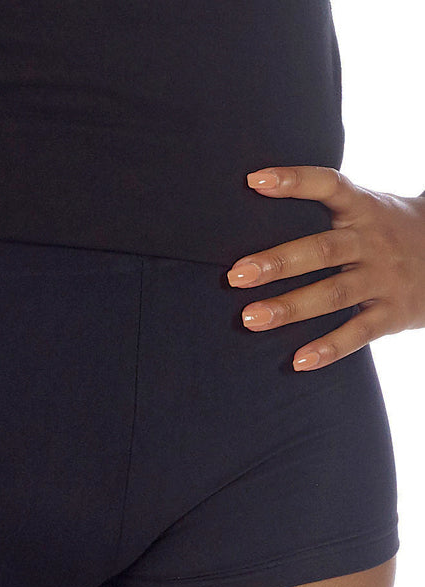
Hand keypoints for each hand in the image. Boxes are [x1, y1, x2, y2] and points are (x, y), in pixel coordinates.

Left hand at [226, 165, 424, 370]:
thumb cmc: (385, 232)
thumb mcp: (366, 210)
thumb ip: (323, 209)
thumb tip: (255, 195)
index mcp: (363, 209)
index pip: (329, 185)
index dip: (294, 181)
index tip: (254, 180)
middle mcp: (373, 242)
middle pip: (322, 250)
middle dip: (277, 263)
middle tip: (236, 276)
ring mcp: (384, 278)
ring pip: (334, 294)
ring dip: (290, 308)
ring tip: (251, 318)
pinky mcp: (393, 313)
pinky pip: (358, 333)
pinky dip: (328, 349)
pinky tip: (298, 361)